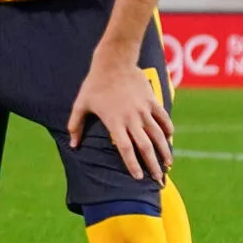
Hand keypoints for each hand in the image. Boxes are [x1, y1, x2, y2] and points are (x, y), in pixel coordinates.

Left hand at [68, 58, 173, 180]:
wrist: (114, 62)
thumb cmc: (94, 84)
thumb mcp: (81, 104)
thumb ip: (76, 126)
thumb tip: (73, 145)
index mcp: (115, 122)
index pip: (126, 149)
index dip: (132, 165)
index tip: (138, 178)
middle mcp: (132, 118)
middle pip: (146, 147)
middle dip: (152, 165)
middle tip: (158, 180)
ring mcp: (144, 110)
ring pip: (158, 135)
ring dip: (164, 151)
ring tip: (168, 165)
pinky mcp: (152, 101)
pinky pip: (163, 119)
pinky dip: (168, 130)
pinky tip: (169, 140)